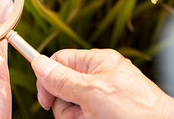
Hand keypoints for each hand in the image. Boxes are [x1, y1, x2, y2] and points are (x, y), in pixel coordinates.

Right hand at [31, 49, 173, 118]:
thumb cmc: (136, 110)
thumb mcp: (92, 92)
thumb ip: (62, 78)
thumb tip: (37, 62)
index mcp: (96, 61)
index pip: (60, 61)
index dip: (47, 78)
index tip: (45, 99)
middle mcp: (98, 77)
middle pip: (62, 86)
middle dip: (66, 104)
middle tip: (81, 113)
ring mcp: (101, 96)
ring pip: (70, 105)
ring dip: (75, 116)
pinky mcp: (103, 112)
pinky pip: (81, 115)